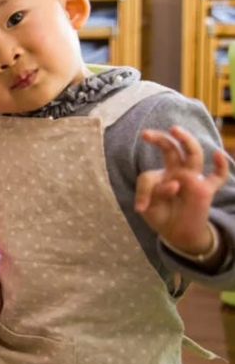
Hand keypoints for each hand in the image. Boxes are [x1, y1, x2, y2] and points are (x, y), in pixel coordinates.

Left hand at [135, 125, 229, 256]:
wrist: (176, 233)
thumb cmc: (160, 215)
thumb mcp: (148, 207)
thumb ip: (153, 193)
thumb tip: (174, 184)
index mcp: (160, 175)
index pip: (149, 175)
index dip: (143, 192)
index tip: (141, 208)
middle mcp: (177, 172)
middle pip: (171, 149)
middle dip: (160, 139)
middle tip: (146, 134)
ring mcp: (192, 179)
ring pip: (193, 154)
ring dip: (186, 141)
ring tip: (174, 130)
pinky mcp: (205, 189)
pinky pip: (217, 176)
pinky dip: (221, 165)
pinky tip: (218, 154)